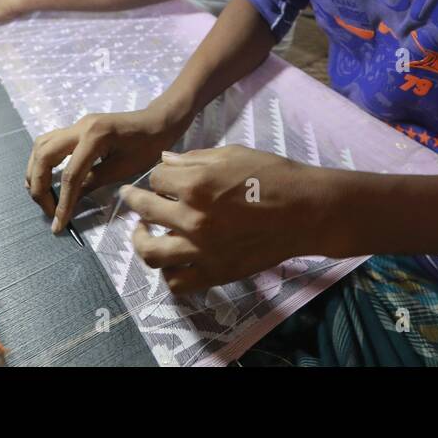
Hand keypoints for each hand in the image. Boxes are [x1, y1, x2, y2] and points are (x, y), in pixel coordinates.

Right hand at [25, 105, 191, 232]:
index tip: (59, 224)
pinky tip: (47, 178)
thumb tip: (70, 201)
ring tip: (41, 195)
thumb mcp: (123, 169)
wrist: (157, 122)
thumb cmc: (148, 146)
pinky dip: (42, 162)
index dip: (62, 202)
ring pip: (41, 145)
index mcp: (95, 136)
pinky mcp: (77, 128)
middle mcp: (80, 126)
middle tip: (47, 210)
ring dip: (35, 171)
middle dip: (39, 186)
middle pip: (44, 156)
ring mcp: (76, 125)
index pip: (70, 174)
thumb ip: (93, 182)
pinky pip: (48, 142)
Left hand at [120, 146, 320, 292]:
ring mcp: (201, 250)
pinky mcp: (215, 273)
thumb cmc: (273, 175)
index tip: (163, 178)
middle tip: (131, 198)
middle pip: (145, 210)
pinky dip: (169, 272)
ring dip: (140, 239)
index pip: (156, 178)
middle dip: (134, 200)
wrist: (306, 211)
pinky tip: (171, 258)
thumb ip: (194, 159)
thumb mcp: (232, 154)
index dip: (158, 176)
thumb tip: (164, 160)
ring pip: (151, 252)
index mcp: (196, 183)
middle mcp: (192, 218)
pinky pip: (177, 282)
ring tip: (143, 231)